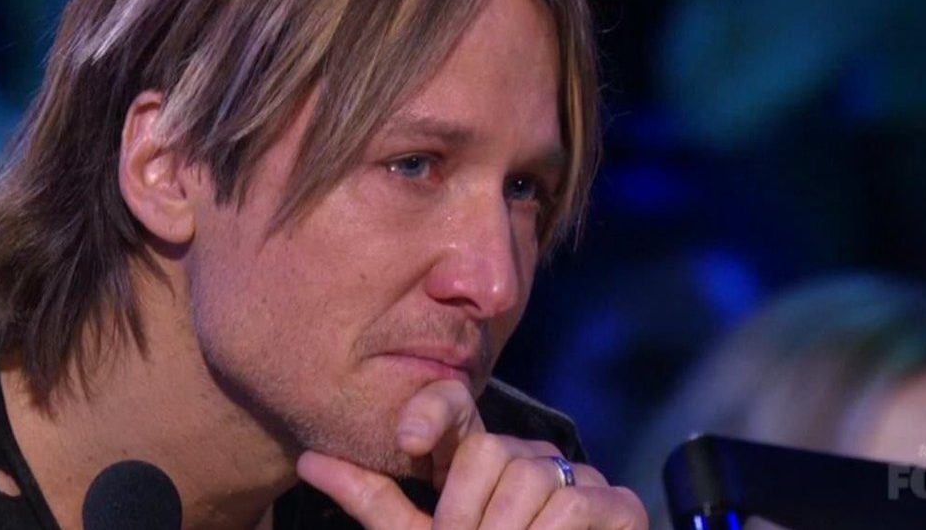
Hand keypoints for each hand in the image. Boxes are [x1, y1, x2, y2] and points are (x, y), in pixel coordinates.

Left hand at [296, 380, 646, 528]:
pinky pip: (574, 502)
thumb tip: (307, 457)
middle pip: (490, 452)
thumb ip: (373, 501)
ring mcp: (577, 479)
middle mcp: (527, 459)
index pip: (457, 409)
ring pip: (529, 476)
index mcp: (477, 464)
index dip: (433, 410)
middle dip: (467, 516)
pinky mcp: (618, 506)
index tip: (408, 440)